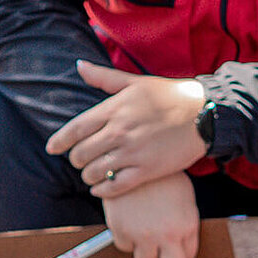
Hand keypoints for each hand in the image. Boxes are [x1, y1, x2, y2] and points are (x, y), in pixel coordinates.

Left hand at [45, 61, 207, 197]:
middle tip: (80, 161)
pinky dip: (103, 191)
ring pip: (94, 173)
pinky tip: (101, 189)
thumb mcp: (135, 82)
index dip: (59, 141)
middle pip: (81, 154)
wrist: (205, 114)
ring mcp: (133, 153)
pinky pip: (114, 187)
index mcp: (114, 109)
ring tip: (91, 174)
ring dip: (88, 176)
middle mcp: (119, 132)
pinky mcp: (147, 171)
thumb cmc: (169, 95)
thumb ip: (104, 78)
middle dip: (76, 160)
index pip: (75, 129)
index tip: (52, 148)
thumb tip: (79, 65)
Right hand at [102, 172, 199, 257]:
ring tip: (147, 224)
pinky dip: (127, 235)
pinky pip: (122, 244)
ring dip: (144, 249)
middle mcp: (162, 233)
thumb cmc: (168, 181)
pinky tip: (133, 215)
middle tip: (160, 246)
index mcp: (185, 227)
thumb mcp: (188, 207)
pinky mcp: (118, 225)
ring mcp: (139, 231)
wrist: (142, 151)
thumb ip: (187, 242)